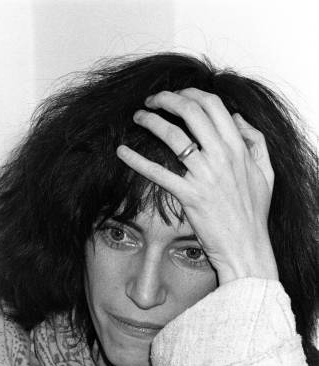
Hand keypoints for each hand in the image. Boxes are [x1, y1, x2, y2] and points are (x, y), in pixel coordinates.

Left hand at [116, 88, 277, 284]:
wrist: (246, 248)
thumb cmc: (254, 214)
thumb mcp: (266, 173)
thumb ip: (256, 141)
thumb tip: (237, 118)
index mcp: (238, 148)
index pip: (213, 105)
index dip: (191, 93)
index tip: (177, 95)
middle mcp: (221, 156)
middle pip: (191, 111)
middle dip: (167, 98)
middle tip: (152, 100)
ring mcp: (204, 176)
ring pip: (173, 135)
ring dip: (151, 120)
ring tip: (138, 117)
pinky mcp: (189, 196)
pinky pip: (158, 173)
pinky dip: (137, 160)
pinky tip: (122, 151)